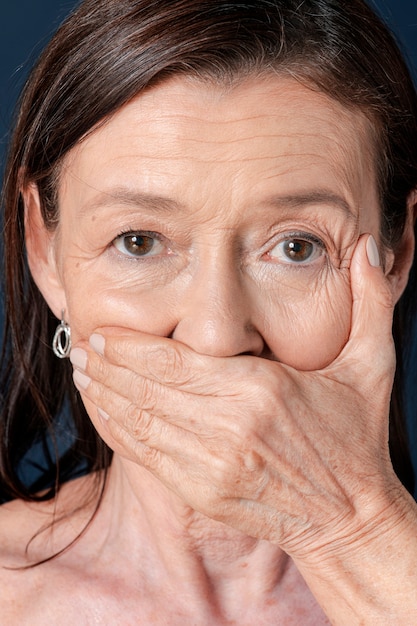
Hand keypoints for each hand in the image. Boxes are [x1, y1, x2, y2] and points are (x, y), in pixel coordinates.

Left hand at [70, 234, 401, 559]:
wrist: (350, 515)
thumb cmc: (356, 439)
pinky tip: (101, 412)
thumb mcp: (373, 365)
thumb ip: (371, 303)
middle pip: (147, 389)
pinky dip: (118, 432)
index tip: (102, 331)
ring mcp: (211, 464)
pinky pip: (146, 457)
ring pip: (139, 422)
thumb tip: (370, 248)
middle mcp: (228, 427)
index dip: (129, 347)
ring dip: (103, 395)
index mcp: (260, 390)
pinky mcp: (202, 492)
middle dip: (106, 366)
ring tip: (79, 372)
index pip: (174, 362)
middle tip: (78, 344)